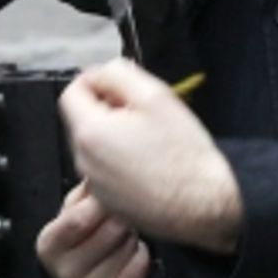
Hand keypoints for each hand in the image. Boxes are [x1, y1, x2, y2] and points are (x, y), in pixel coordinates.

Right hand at [36, 181, 151, 277]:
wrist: (94, 274)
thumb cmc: (86, 235)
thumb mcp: (77, 208)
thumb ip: (85, 189)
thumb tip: (97, 168)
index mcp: (49, 245)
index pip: (77, 220)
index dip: (100, 203)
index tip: (110, 196)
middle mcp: (62, 274)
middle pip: (109, 233)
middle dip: (121, 218)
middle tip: (121, 217)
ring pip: (126, 250)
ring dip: (133, 237)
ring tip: (125, 236)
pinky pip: (138, 270)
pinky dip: (142, 258)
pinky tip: (134, 254)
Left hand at [59, 58, 243, 255]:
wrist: (204, 204)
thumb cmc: (185, 157)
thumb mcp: (155, 96)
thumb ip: (119, 74)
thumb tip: (101, 73)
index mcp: (90, 132)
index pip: (72, 92)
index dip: (97, 81)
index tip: (118, 85)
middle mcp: (85, 162)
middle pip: (83, 119)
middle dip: (108, 109)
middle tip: (143, 113)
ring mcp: (95, 185)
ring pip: (95, 145)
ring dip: (116, 135)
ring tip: (151, 140)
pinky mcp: (108, 201)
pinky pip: (106, 170)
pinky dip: (121, 161)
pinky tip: (150, 162)